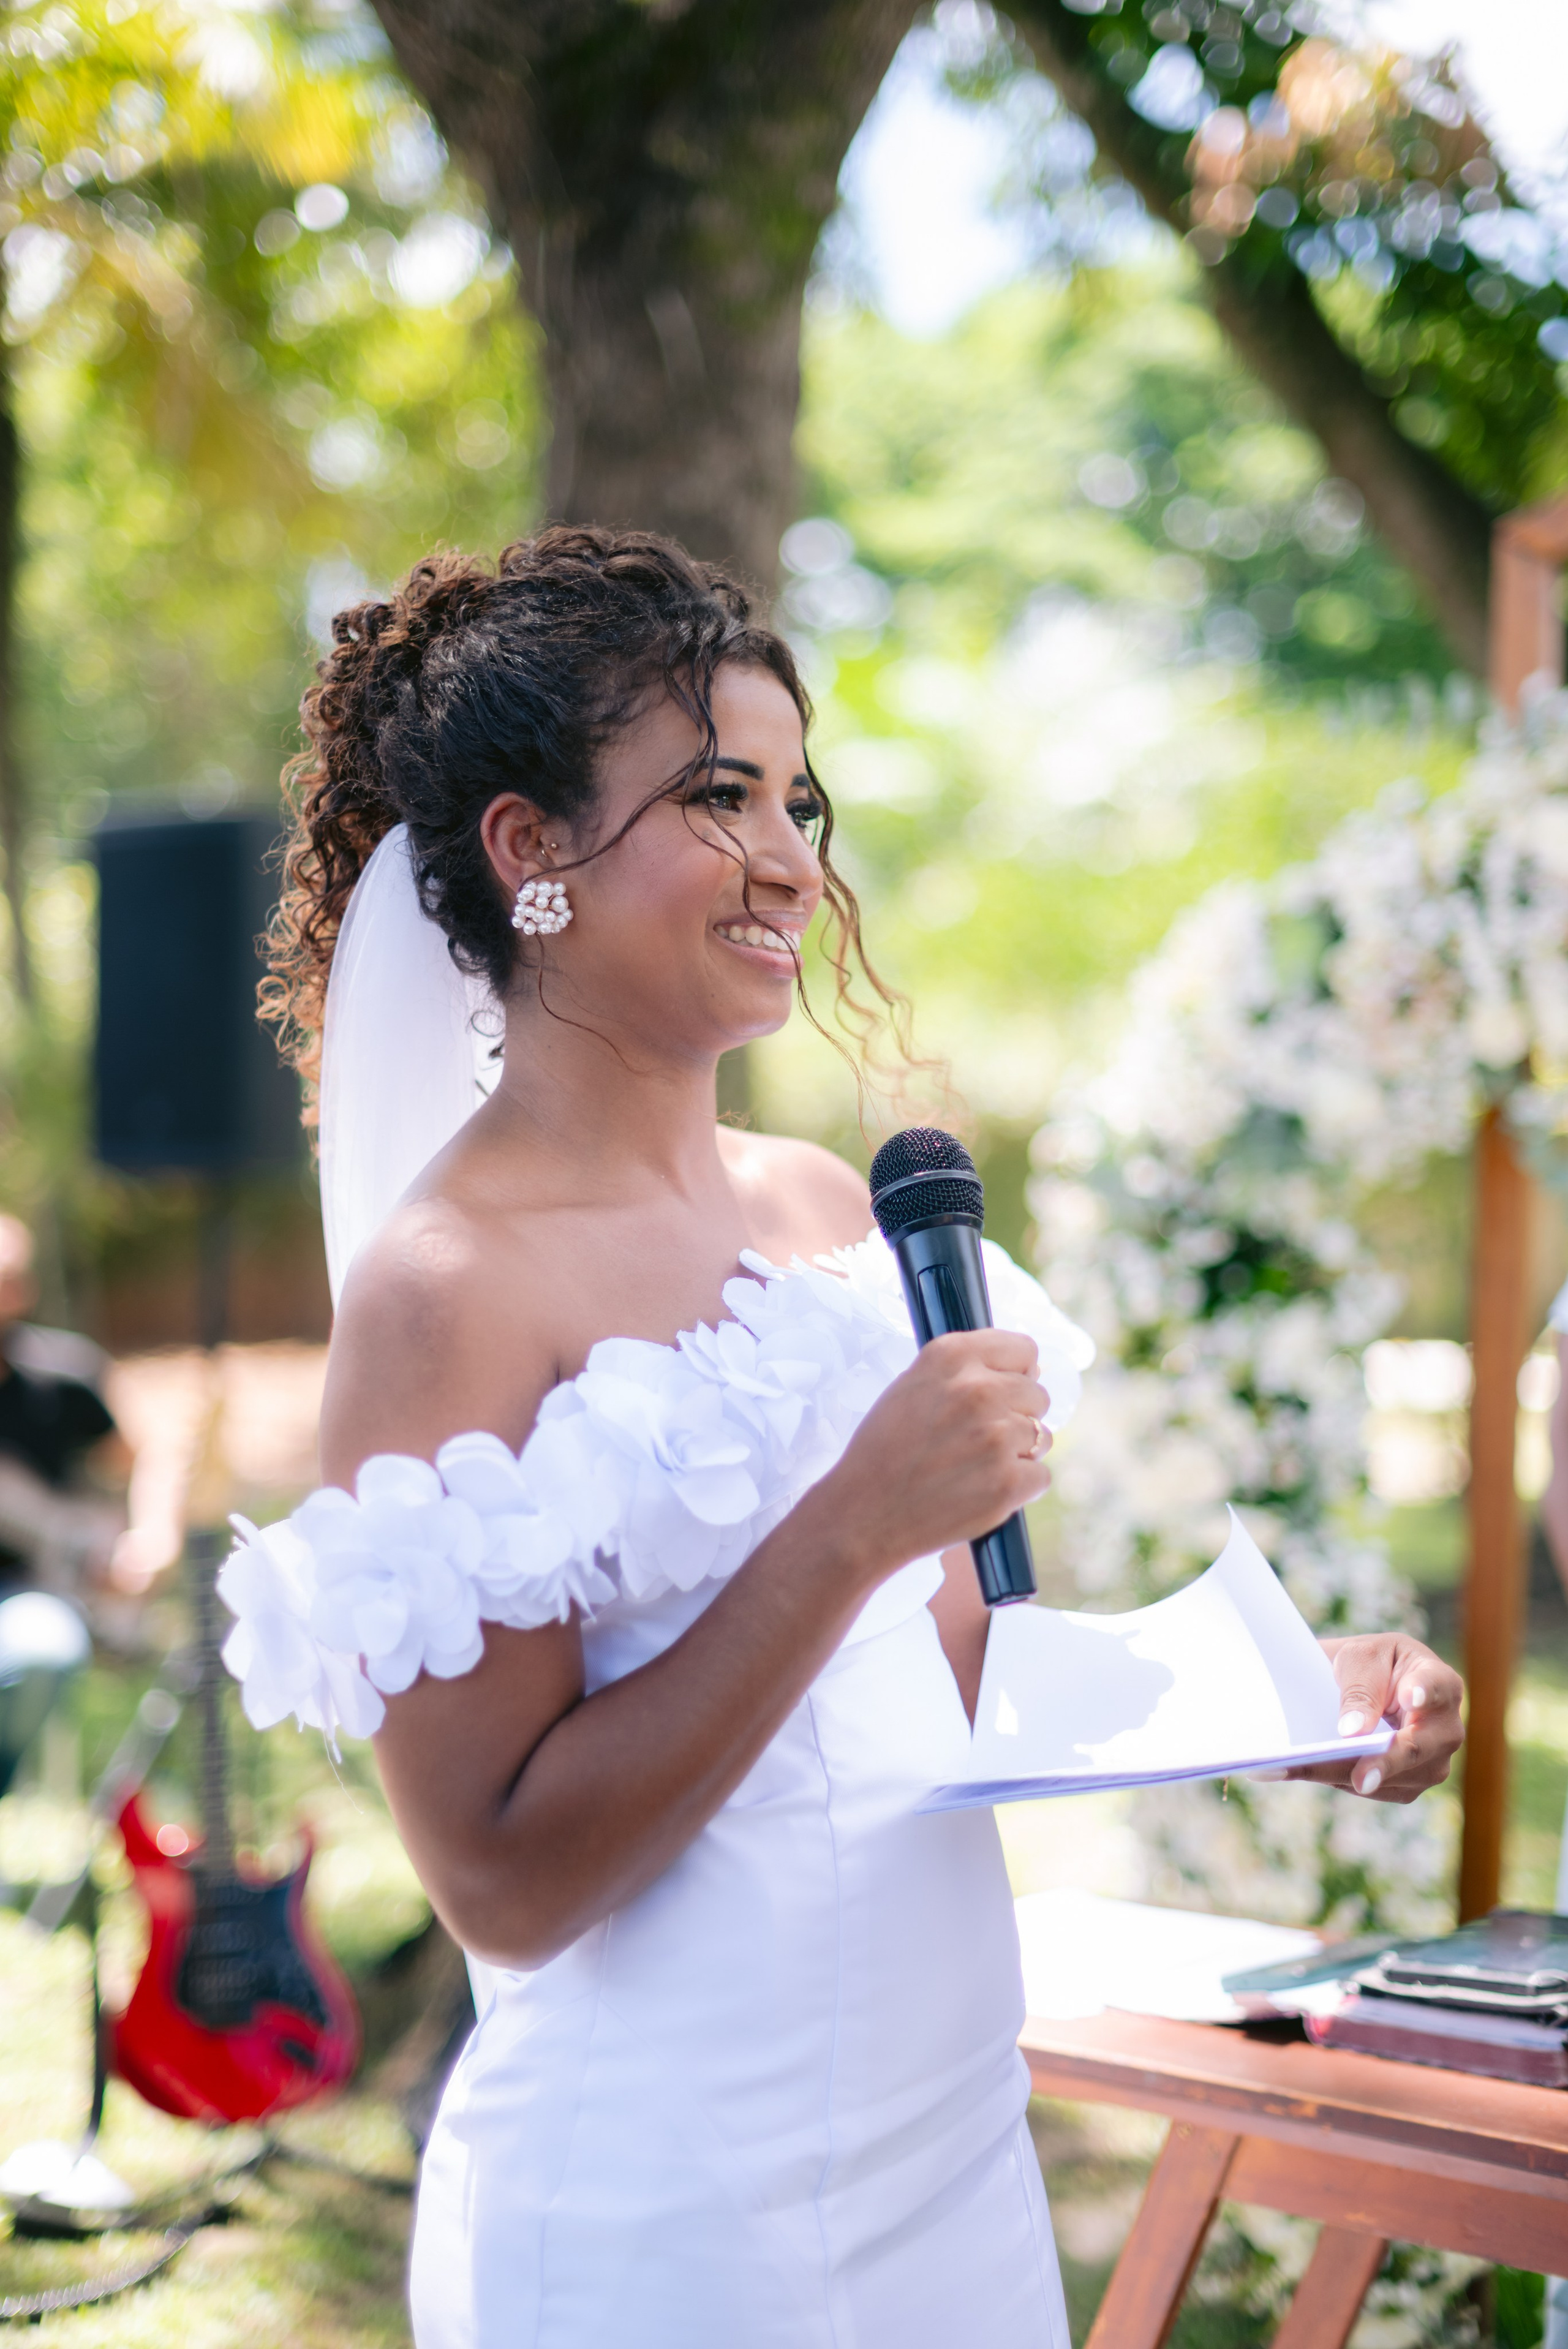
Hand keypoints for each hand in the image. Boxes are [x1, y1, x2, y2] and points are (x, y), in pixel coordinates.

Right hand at [820, 1331, 1051, 1584]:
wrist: (863, 1514)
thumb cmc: (885, 1449)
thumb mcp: (912, 1386)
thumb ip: (966, 1371)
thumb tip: (1030, 1374)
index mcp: (951, 1357)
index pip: (1024, 1350)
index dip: (1015, 1374)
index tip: (1000, 1393)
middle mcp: (977, 1390)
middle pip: (1038, 1394)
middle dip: (1015, 1416)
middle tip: (977, 1440)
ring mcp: (995, 1437)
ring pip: (1042, 1437)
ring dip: (1019, 1453)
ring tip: (976, 1467)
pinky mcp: (1008, 1483)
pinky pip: (1039, 1476)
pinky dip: (1018, 1488)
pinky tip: (981, 1491)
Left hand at [1285, 1634, 1462, 1802]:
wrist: (1366, 1685)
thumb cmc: (1369, 1664)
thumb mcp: (1360, 1659)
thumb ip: (1361, 1690)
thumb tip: (1353, 1732)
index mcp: (1440, 1681)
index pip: (1435, 1687)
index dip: (1424, 1693)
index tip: (1410, 1697)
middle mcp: (1445, 1728)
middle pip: (1418, 1748)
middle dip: (1385, 1763)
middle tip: (1359, 1778)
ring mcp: (1432, 1762)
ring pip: (1395, 1779)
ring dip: (1344, 1775)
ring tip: (1295, 1767)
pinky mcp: (1408, 1784)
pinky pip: (1374, 1789)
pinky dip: (1336, 1779)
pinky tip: (1299, 1769)